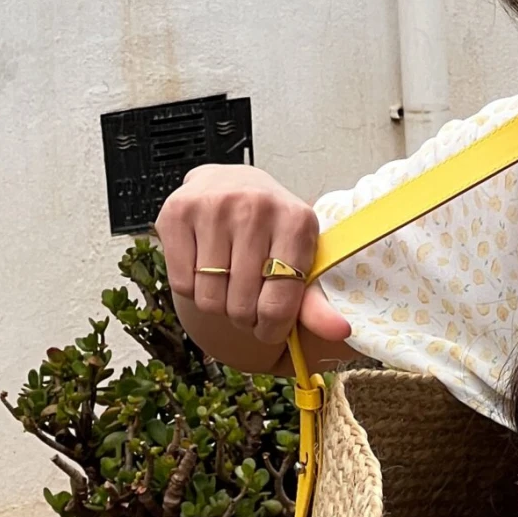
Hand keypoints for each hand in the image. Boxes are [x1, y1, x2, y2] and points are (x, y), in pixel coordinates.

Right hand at [157, 165, 351, 354]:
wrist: (229, 184)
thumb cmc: (271, 233)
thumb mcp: (301, 263)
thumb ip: (315, 303)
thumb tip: (340, 332)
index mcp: (297, 221)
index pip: (278, 305)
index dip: (271, 330)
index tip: (269, 327)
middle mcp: (255, 206)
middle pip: (240, 307)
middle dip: (244, 317)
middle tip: (247, 299)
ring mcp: (213, 205)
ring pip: (209, 299)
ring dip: (218, 305)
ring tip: (227, 282)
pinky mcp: (177, 211)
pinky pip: (182, 284)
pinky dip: (192, 289)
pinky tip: (204, 266)